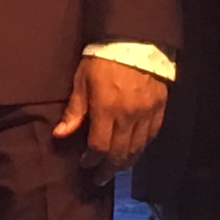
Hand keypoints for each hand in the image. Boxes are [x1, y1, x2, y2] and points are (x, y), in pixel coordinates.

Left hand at [57, 55, 168, 170]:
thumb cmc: (103, 60)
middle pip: (120, 154)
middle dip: (108, 169)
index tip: (84, 164)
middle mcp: (129, 117)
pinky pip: (151, 136)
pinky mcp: (159, 109)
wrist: (136, 41)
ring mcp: (146, 114)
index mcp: (107, 110)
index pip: (100, 147)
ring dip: (125, 163)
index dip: (91, 160)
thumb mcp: (82, 81)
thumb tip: (59, 135)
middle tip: (100, 178)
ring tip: (116, 169)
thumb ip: (74, 111)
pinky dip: (142, 148)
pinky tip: (134, 151)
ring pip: (138, 149)